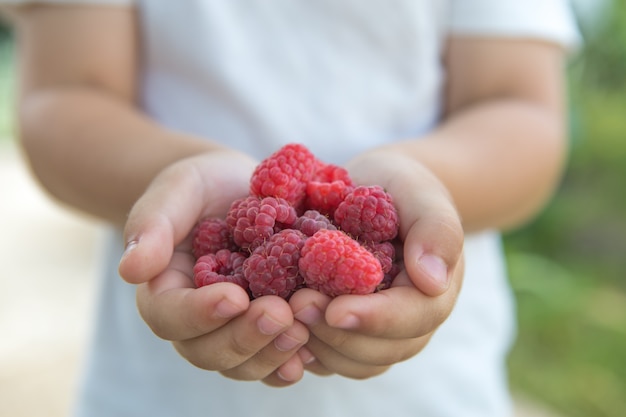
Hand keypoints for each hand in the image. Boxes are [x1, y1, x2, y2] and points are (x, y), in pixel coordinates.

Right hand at [118, 150, 309, 385]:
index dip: (200, 313)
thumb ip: (153, 223)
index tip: (233, 297)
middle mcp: (196, 322)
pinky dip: (293, 360)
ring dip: (273, 353)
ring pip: (244, 364)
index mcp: (164, 292)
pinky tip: (316, 347)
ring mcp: (232, 330)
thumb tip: (131, 269)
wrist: (240, 190)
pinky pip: (274, 360)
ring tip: (304, 329)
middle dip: (245, 338)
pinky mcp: (265, 330)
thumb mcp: (178, 190)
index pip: (171, 316)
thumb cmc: (203, 187)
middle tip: (280, 314)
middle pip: (209, 351)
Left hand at [289, 150, 464, 378]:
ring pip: (349, 361)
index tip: (336, 310)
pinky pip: (327, 357)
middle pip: (378, 351)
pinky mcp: (344, 332)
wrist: (374, 188)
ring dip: (315, 343)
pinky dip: (301, 349)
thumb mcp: (421, 193)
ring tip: (282, 311)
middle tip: (296, 303)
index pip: (410, 318)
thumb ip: (436, 230)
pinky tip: (277, 326)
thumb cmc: (401, 189)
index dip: (373, 319)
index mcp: (432, 293)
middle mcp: (407, 323)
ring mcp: (375, 332)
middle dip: (336, 334)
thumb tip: (433, 281)